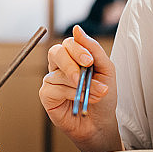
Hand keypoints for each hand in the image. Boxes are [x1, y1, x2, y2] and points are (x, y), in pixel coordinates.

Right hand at [39, 25, 116, 143]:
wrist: (101, 122)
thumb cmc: (103, 96)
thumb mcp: (105, 69)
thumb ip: (93, 49)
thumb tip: (77, 29)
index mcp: (73, 58)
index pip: (69, 43)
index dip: (77, 48)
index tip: (89, 61)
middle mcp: (60, 67)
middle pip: (55, 52)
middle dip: (71, 61)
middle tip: (85, 69)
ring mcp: (52, 81)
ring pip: (58, 73)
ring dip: (80, 85)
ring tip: (95, 94)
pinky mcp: (46, 95)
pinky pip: (54, 88)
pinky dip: (70, 94)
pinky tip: (80, 100)